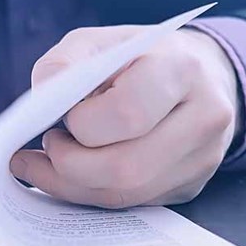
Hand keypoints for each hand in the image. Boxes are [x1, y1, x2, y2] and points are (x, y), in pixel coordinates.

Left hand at [10, 26, 240, 207]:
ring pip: (127, 193)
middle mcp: (204, 117)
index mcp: (181, 69)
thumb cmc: (142, 58)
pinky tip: (70, 175)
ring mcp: (204, 158)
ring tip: (48, 162)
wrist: (201, 75)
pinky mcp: (192, 185)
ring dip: (74, 185)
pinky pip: (133, 203)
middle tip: (48, 146)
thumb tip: (41, 94)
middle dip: (70, 165)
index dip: (82, 125)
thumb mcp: (101, 42)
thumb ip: (64, 61)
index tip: (62, 116)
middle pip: (126, 167)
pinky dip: (92, 193)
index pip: (127, 114)